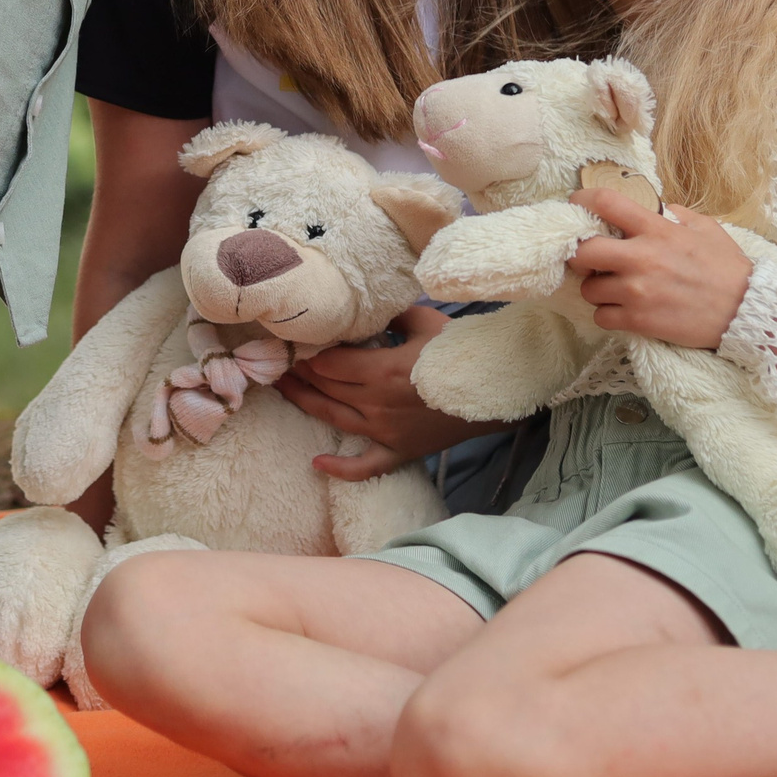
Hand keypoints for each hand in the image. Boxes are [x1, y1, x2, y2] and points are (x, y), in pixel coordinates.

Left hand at [276, 305, 513, 480]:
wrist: (496, 390)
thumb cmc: (462, 351)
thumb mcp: (426, 321)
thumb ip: (391, 313)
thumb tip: (368, 307)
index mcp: (382, 369)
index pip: (330, 361)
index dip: (309, 350)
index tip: (294, 339)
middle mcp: (377, 402)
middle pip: (326, 385)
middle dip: (301, 370)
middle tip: (280, 357)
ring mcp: (385, 430)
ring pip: (333, 417)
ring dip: (304, 402)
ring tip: (281, 388)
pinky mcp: (399, 451)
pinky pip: (365, 467)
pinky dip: (340, 470)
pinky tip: (316, 466)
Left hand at [565, 191, 752, 350]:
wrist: (746, 312)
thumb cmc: (728, 269)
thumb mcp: (706, 229)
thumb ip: (676, 215)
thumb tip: (659, 208)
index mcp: (657, 230)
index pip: (606, 202)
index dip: (582, 199)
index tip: (576, 204)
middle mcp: (641, 258)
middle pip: (582, 251)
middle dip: (578, 253)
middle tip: (588, 258)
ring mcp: (637, 291)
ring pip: (588, 289)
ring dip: (596, 289)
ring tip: (613, 289)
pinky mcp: (638, 321)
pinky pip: (601, 317)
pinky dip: (607, 315)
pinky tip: (622, 311)